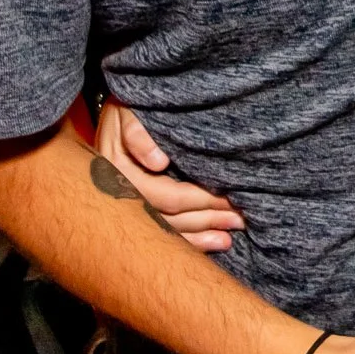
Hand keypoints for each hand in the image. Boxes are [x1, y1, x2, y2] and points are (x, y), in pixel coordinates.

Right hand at [96, 99, 243, 252]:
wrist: (115, 114)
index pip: (165, 195)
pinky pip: (160, 236)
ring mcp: (124, 210)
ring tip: (229, 237)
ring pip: (165, 232)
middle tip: (239, 220)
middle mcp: (119, 198)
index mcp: (117, 174)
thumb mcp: (128, 112)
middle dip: (206, 220)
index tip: (228, 198)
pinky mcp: (133, 215)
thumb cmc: (126, 109)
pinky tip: (211, 244)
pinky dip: (188, 241)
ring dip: (200, 236)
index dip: (199, 200)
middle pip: (167, 218)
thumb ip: (138, 133)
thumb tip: (158, 162)